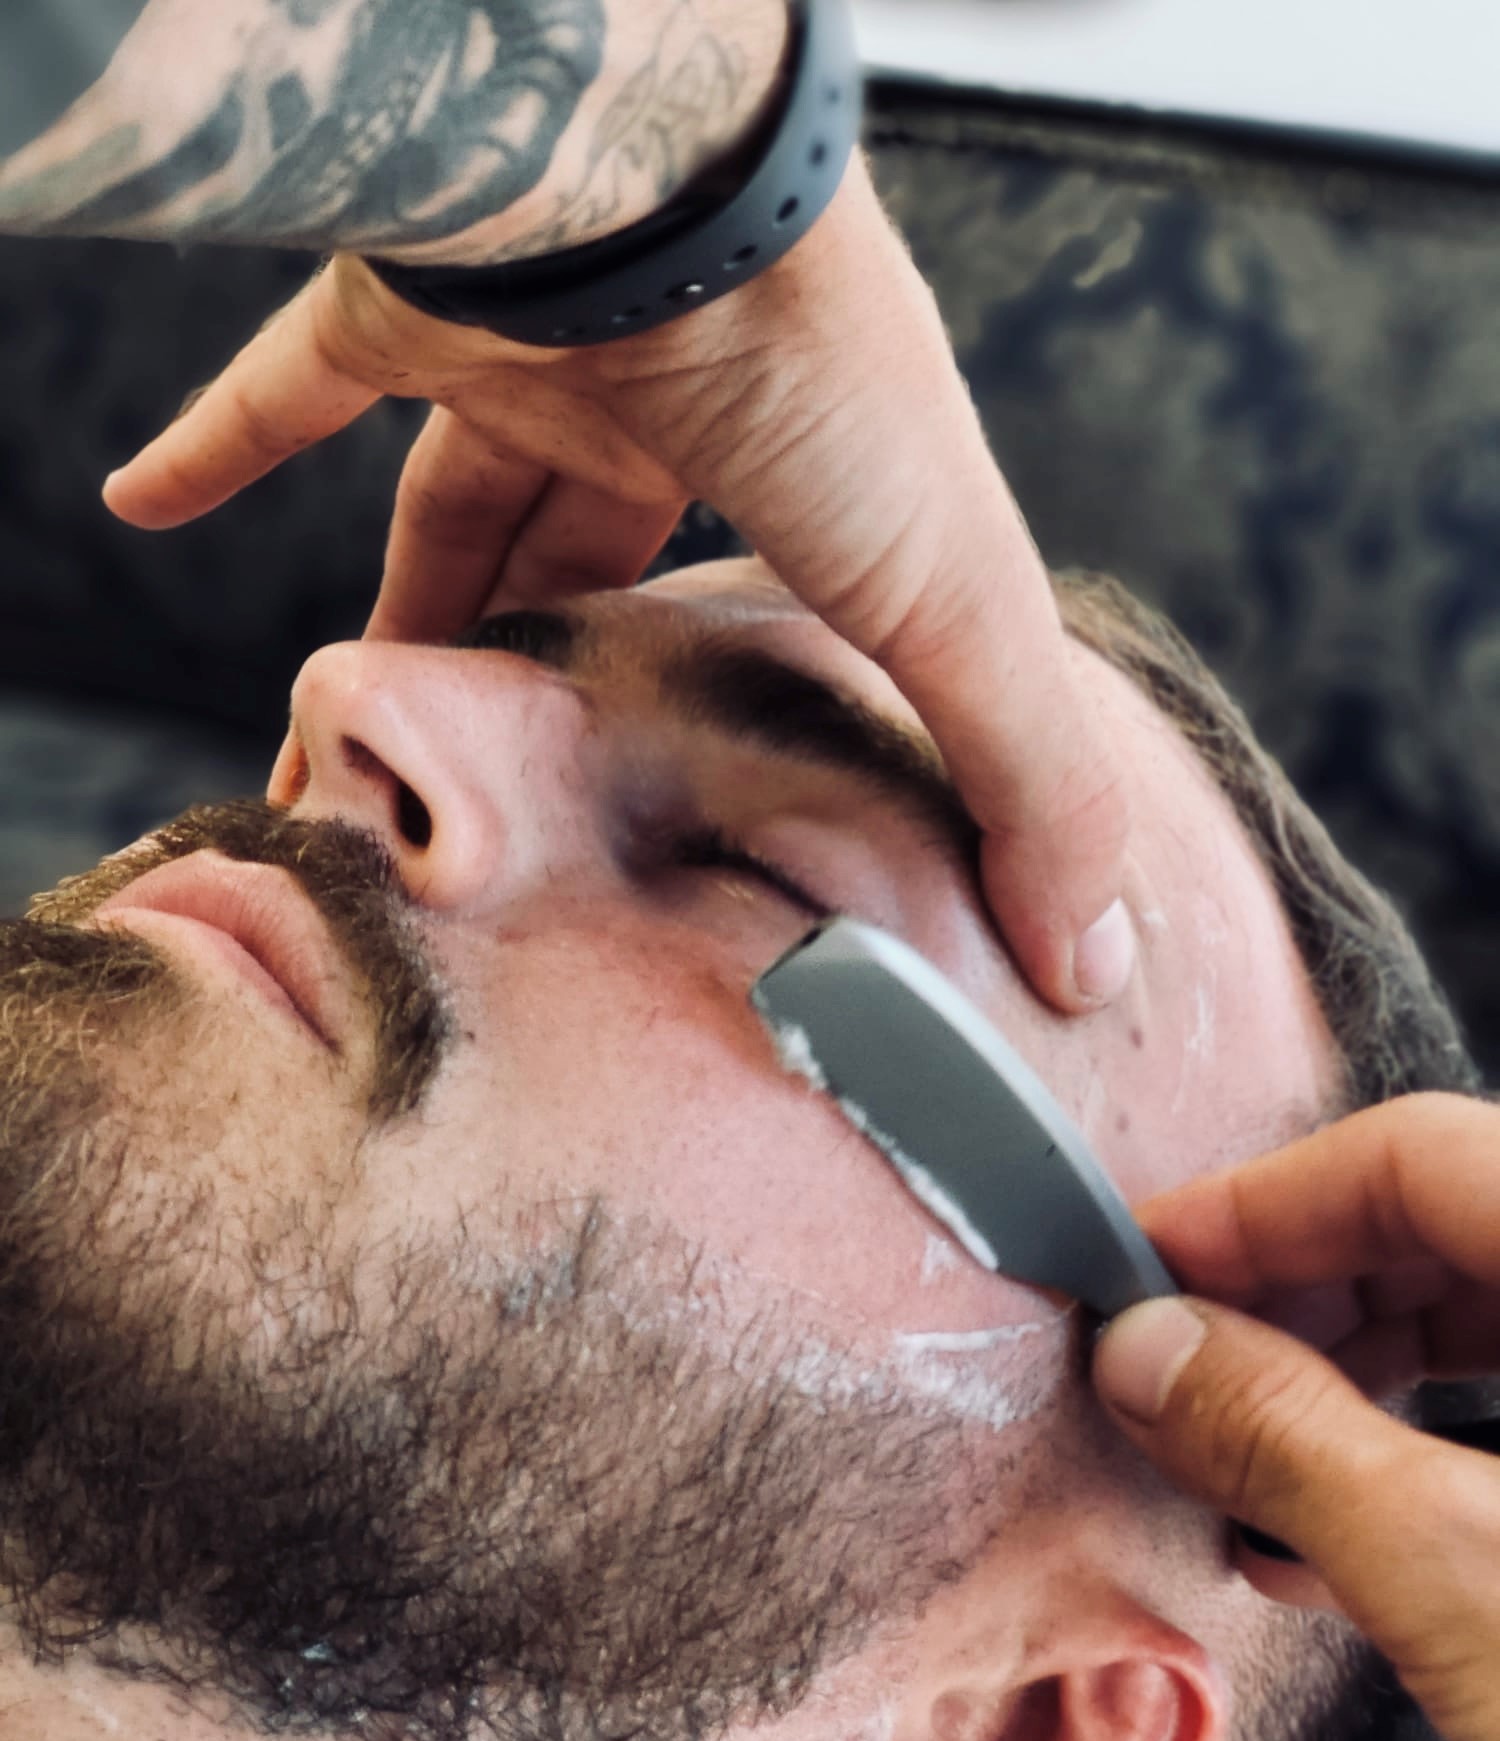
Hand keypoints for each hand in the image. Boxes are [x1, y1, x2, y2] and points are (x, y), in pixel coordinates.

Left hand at [101, 160, 1132, 1013]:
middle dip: (547, 676)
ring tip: (342, 732)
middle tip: (495, 796)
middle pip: (592, 568)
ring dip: (401, 614)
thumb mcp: (952, 612)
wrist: (675, 180)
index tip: (694, 799)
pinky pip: (286, 382)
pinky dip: (217, 437)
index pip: (763, 607)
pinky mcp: (401, 304)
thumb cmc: (830, 390)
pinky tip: (144, 500)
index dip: (729, 700)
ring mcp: (526, 353)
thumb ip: (1026, 782)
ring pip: (448, 503)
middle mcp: (657, 416)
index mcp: (788, 484)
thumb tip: (1098, 967)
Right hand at [1091, 1093, 1499, 1740]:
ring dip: (1351, 1372)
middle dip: (1296, 1292)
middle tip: (1178, 1363)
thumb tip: (1151, 1351)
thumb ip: (1289, 1440)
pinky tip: (1330, 1534)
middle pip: (1453, 1224)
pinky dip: (1422, 1451)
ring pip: (1494, 1316)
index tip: (1146, 1261)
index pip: (1418, 1155)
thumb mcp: (1469, 1588)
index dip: (1259, 1200)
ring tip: (1241, 1451)